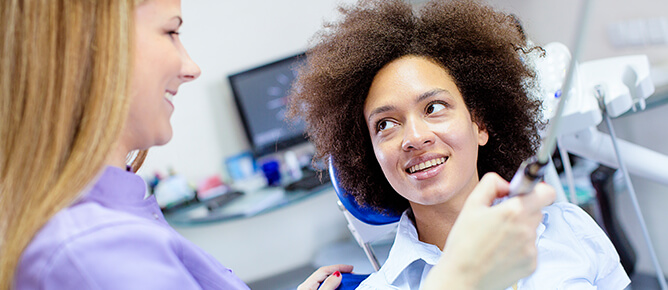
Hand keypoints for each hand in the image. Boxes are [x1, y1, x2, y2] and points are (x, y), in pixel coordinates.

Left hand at [297, 264, 353, 289]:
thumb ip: (328, 285)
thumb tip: (337, 274)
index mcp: (306, 286)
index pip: (324, 270)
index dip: (338, 267)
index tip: (350, 268)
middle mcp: (307, 288)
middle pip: (325, 275)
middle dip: (339, 272)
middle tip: (351, 274)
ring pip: (325, 281)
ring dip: (337, 280)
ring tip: (348, 281)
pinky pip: (325, 287)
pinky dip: (334, 286)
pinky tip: (339, 288)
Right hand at [423, 173, 555, 289]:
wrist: (462, 277)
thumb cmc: (463, 244)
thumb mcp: (471, 205)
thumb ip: (491, 184)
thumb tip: (506, 183)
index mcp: (513, 211)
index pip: (546, 192)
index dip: (538, 189)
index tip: (528, 192)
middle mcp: (526, 230)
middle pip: (538, 210)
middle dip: (523, 210)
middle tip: (502, 218)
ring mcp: (531, 249)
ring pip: (532, 230)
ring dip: (520, 230)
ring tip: (496, 238)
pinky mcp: (531, 264)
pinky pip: (530, 248)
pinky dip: (519, 248)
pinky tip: (501, 252)